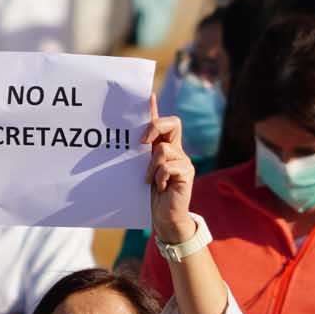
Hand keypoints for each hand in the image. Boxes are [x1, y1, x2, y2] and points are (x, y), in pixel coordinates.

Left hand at [141, 95, 196, 244]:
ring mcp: (183, 161)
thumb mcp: (139, 171)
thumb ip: (138, 154)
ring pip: (164, 149)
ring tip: (148, 180)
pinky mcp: (187, 173)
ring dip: (151, 166)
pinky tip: (160, 188)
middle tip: (142, 143)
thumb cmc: (149, 195)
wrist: (163, 217)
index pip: (163, 122)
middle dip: (155, 127)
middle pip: (173, 122)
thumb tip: (127, 137)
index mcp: (164, 147)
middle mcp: (176, 150)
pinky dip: (159, 178)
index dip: (155, 109)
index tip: (147, 96)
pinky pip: (168, 167)